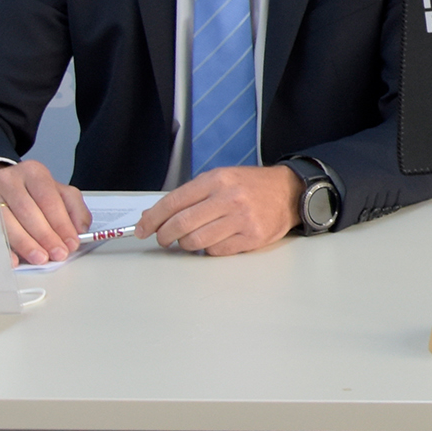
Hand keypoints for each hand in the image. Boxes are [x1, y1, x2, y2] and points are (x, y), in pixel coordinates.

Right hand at [0, 160, 88, 264]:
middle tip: (58, 253)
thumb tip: (79, 230)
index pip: (49, 199)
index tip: (71, 242)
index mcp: (34, 172)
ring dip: (26, 243)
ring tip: (41, 257)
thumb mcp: (57, 193)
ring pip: (8, 221)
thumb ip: (74, 209)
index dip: (62, 223)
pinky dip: (3, 247)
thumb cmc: (31, 194)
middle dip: (46, 236)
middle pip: (28, 211)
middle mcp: (9, 179)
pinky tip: (14, 259)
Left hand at [136, 165, 300, 255]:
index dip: (152, 218)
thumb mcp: (220, 179)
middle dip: (164, 236)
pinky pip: (216, 251)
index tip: (142, 228)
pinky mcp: (252, 237)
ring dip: (186, 244)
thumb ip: (190, 196)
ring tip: (190, 239)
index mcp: (217, 180)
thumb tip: (154, 216)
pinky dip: (209, 249)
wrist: (289, 192)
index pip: (173, 202)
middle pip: (181, 225)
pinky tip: (214, 240)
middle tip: (163, 239)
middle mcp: (229, 198)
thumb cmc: (251, 186)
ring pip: (195, 241)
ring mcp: (242, 219)